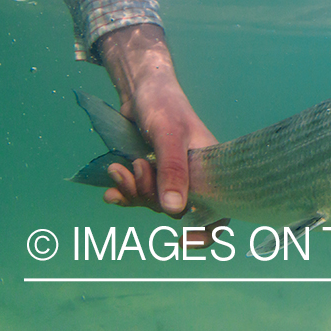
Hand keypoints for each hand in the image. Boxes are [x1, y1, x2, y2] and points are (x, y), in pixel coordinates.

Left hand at [97, 24, 227, 245]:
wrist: (140, 89)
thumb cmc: (164, 105)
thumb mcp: (169, 136)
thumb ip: (173, 172)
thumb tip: (174, 213)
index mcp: (212, 169)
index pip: (220, 210)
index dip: (205, 230)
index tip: (181, 241)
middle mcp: (195, 176)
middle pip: (175, 208)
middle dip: (148, 196)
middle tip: (135, 168)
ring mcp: (173, 175)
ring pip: (154, 202)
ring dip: (132, 191)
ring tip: (117, 169)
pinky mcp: (154, 173)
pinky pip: (140, 195)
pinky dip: (124, 194)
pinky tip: (110, 190)